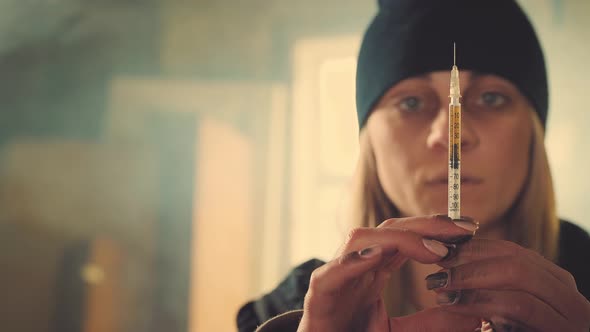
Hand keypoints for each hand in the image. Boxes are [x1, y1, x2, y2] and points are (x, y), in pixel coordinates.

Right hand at [297, 215, 480, 331]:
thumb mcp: (399, 330)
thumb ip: (430, 323)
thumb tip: (472, 316)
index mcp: (374, 268)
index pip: (407, 238)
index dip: (436, 229)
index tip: (470, 230)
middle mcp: (357, 264)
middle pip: (390, 230)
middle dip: (427, 225)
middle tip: (464, 229)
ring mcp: (336, 274)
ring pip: (361, 240)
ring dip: (398, 239)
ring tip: (435, 249)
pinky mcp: (319, 292)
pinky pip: (332, 271)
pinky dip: (351, 262)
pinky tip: (375, 256)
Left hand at [429, 239, 589, 330]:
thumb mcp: (503, 318)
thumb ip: (486, 296)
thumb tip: (445, 275)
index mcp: (553, 287)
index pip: (511, 252)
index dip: (471, 248)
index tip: (438, 253)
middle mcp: (567, 297)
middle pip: (515, 260)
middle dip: (468, 261)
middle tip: (434, 270)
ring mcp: (571, 317)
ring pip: (519, 279)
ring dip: (471, 280)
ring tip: (438, 288)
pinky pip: (521, 306)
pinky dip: (483, 302)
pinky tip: (454, 305)